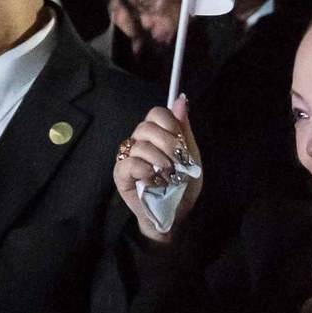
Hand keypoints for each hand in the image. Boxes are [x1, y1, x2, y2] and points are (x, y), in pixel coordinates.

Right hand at [112, 100, 202, 238]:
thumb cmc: (183, 185)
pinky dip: (145, 171)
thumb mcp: (191, 156)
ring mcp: (128, 158)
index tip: (181, 142)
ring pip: (139, 145)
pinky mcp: (121, 175)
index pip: (156, 113)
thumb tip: (181, 99)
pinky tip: (155, 181)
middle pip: (146, 127)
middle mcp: (140, 142)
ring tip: (168, 175)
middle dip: (167, 144)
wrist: (178, 213)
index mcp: (157, 135)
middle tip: (177, 162)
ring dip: (159, 161)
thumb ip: (184, 129)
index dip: (170, 124)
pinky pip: (129, 163)